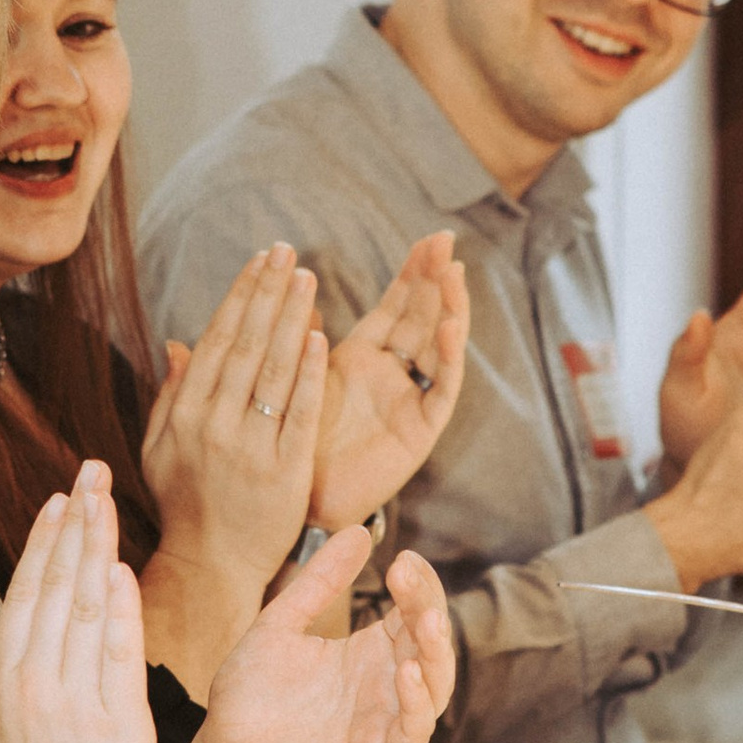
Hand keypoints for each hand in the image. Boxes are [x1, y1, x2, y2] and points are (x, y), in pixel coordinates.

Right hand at [0, 465, 168, 742]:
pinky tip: (122, 569)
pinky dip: (119, 608)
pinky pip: (116, 655)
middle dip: (73, 524)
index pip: (26, 597)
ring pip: (83, 610)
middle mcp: (33, 687)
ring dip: (95, 548)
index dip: (44, 544)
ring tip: (106, 499)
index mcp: (7, 687)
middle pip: (52, 588)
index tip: (61, 501)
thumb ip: (21, 695)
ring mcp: (71, 705)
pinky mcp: (113, 726)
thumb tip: (22, 659)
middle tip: (89, 472)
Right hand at [142, 246, 324, 599]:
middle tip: (288, 252)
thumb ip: (171, 396)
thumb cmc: (185, 506)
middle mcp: (214, 426)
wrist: (211, 569)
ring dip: (292, 319)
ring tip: (308, 278)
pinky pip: (299, 414)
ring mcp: (250, 449)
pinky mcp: (285, 473)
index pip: (217, 340)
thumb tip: (178, 343)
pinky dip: (309, 374)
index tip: (260, 260)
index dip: (240, 296)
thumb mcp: (160, 450)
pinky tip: (320, 337)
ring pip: (274, 371)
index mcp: (185, 415)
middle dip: (268, 293)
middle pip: (247, 345)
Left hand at [186, 533, 454, 742]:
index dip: (417, 585)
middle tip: (410, 578)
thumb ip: (318, 583)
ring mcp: (384, 722)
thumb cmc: (251, 697)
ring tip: (425, 620)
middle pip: (429, 643)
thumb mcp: (280, 627)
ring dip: (436, 653)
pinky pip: (412, 733)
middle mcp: (385, 684)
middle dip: (428, 608)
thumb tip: (358, 530)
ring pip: (434, 687)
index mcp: (368, 651)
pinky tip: (408, 673)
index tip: (402, 558)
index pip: (412, 611)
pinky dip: (418, 704)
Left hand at [310, 235, 470, 529]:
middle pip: (423, 317)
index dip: (413, 273)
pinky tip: (447, 327)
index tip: (428, 238)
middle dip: (435, 279)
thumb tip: (289, 290)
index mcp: (363, 358)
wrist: (297, 503)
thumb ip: (298, 337)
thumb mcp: (296, 378)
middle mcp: (393, 375)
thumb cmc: (291, 442)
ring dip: (448, 309)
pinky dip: (447, 358)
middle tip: (445, 240)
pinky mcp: (419, 432)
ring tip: (454, 273)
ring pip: (439, 347)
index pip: (397, 306)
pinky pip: (440, 391)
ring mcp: (410, 401)